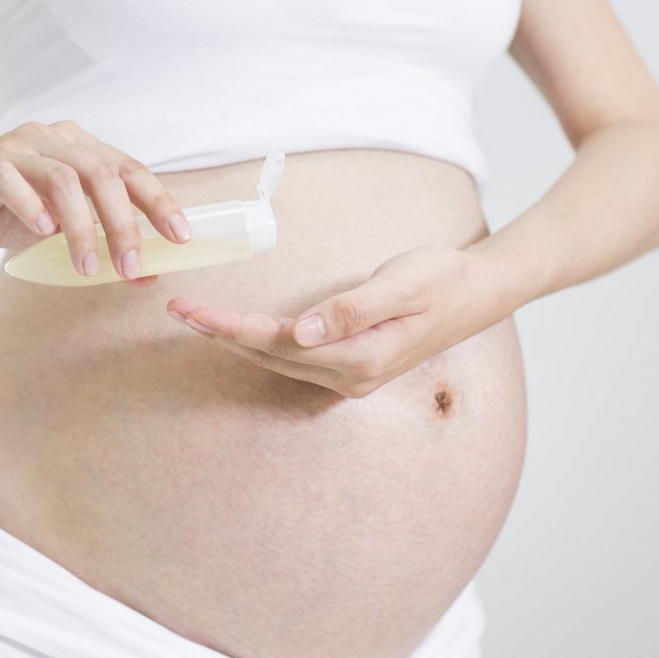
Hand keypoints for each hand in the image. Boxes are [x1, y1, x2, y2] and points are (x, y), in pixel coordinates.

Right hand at [0, 120, 192, 286]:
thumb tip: (147, 272)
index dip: (158, 201)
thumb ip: (97, 241)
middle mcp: (50, 138)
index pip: (129, 169)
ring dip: (82, 229)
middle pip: (102, 173)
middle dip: (125, 224)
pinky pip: (12, 181)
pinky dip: (32, 207)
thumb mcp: (54, 230)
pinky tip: (42, 233)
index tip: (180, 237)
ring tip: (88, 268)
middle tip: (132, 267)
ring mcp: (15, 148)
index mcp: (75, 147)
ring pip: (64, 180)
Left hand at [165, 244, 508, 397]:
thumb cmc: (442, 279)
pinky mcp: (350, 369)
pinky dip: (260, 345)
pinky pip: (293, 361)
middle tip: (178, 311)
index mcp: (360, 357)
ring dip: (235, 341)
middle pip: (269, 356)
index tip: (192, 311)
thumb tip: (301, 332)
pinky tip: (236, 333)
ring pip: (277, 361)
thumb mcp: (402, 283)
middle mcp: (350, 378)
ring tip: (195, 319)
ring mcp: (350, 379)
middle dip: (220, 334)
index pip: (277, 343)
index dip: (230, 327)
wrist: (480, 293)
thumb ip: (352, 309)